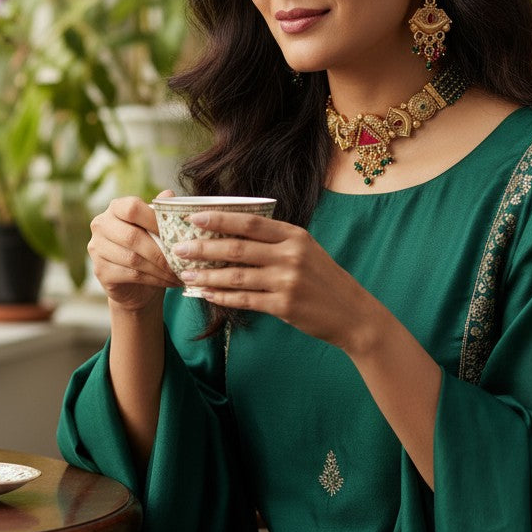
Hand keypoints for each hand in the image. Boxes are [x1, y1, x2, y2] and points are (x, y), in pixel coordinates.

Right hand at [88, 192, 180, 311]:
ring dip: (160, 268)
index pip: (132, 208)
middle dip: (161, 251)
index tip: (176, 234)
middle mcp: (101, 225)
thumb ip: (161, 211)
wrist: (135, 283)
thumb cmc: (148, 248)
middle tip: (181, 259)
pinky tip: (168, 281)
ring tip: (179, 272)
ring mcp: (97, 249)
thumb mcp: (156, 228)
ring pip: (133, 259)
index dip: (155, 220)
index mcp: (115, 208)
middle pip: (132, 237)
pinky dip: (154, 279)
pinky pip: (131, 275)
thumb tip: (169, 194)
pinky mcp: (100, 271)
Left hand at [173, 210, 377, 352]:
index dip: (220, 219)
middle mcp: (291, 255)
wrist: (352, 313)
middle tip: (179, 247)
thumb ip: (275, 241)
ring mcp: (287, 281)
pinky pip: (245, 300)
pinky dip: (222, 296)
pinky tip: (205, 293)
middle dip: (204, 247)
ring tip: (186, 274)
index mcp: (295, 235)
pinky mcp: (284, 306)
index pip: (251, 222)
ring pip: (237, 276)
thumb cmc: (322, 279)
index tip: (194, 217)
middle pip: (238, 248)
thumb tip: (231, 233)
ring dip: (207, 274)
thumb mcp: (305, 250)